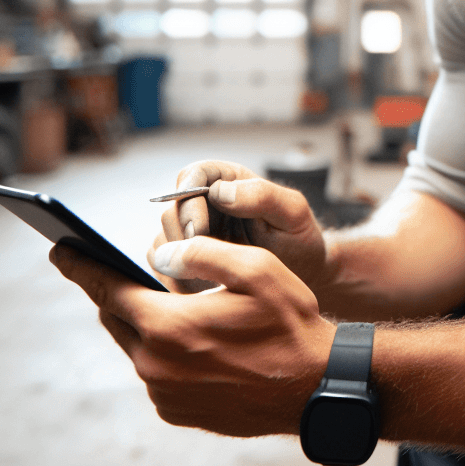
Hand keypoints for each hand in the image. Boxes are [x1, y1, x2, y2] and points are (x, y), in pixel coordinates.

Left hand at [50, 238, 335, 435]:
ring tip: (162, 303)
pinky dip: (162, 352)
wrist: (316, 390)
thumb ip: (203, 253)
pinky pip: (155, 372)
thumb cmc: (291, 325)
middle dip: (113, 291)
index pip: (106, 289)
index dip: (80, 266)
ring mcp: (164, 394)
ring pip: (136, 346)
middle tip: (111, 270)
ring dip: (143, 323)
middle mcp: (155, 365)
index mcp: (167, 327)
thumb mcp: (257, 270)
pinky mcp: (176, 412)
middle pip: (116, 317)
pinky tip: (189, 340)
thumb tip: (162, 254)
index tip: (59, 248)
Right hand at [155, 160, 330, 294]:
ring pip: (162, 239)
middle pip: (170, 209)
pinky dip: (176, 278)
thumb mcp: (293, 214)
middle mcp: (205, 203)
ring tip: (209, 280)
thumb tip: (219, 192)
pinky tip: (202, 290)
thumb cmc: (299, 240)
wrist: (301, 277)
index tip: (199, 231)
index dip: (188, 200)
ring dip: (178, 261)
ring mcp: (192, 231)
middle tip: (203, 263)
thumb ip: (262, 196)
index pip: (192, 175)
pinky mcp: (185, 259)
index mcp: (229, 181)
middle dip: (182, 237)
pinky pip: (163, 265)